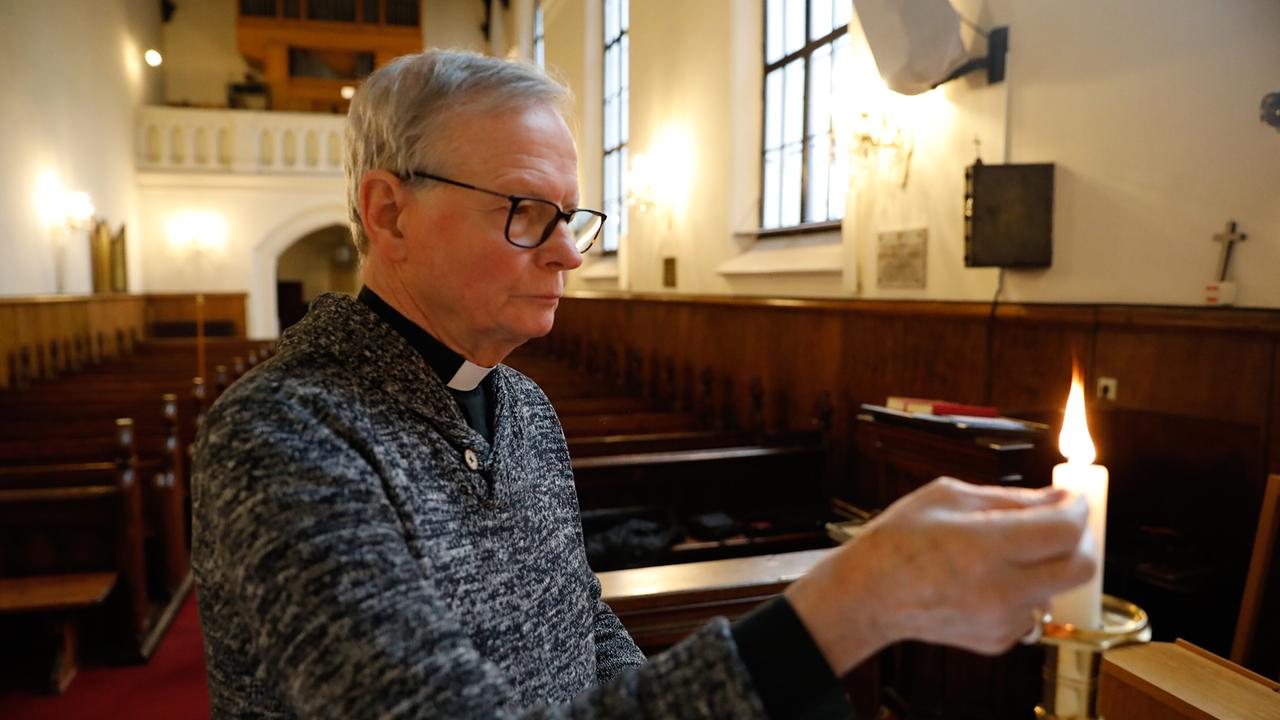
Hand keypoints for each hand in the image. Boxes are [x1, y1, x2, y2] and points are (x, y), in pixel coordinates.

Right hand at [785, 477, 1094, 674]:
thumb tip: (1057, 499)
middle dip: (1080, 541)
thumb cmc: (899, 540)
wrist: (867, 596)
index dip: (1077, 510)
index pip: (1064, 531)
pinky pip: (1031, 610)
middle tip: (1061, 525)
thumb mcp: (947, 497)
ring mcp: (1001, 621)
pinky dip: (1021, 591)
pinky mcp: (998, 641)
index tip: (1072, 500)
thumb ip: (1009, 499)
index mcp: (984, 546)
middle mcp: (999, 589)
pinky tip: (983, 581)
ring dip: (1045, 566)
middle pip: (1081, 569)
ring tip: (1003, 553)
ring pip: (1055, 589)